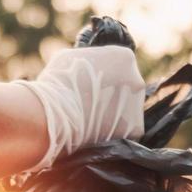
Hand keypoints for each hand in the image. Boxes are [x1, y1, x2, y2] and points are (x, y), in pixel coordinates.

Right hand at [15, 46, 145, 172]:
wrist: (53, 116)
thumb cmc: (57, 84)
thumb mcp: (70, 59)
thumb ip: (87, 59)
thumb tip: (86, 64)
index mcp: (124, 57)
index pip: (119, 66)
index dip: (103, 77)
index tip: (90, 87)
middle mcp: (137, 79)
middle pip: (126, 89)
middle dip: (111, 97)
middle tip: (91, 107)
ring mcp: (138, 106)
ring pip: (127, 111)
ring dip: (113, 116)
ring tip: (90, 122)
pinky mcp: (134, 130)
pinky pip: (125, 131)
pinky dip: (113, 134)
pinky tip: (96, 134)